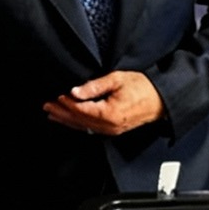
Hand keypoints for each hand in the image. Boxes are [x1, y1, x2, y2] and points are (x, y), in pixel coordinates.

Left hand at [44, 70, 165, 135]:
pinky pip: (91, 129)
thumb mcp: (117, 79)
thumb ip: (94, 86)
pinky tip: (71, 121)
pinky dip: (78, 124)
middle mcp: (109, 126)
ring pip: (83, 127)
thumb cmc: (143, 88)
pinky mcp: (113, 130)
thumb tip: (75, 91)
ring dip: (67, 120)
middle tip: (47, 106)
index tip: (57, 96)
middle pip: (79, 120)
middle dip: (61, 113)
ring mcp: (111, 130)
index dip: (67, 103)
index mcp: (109, 113)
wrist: (161, 100)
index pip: (81, 109)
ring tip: (53, 114)